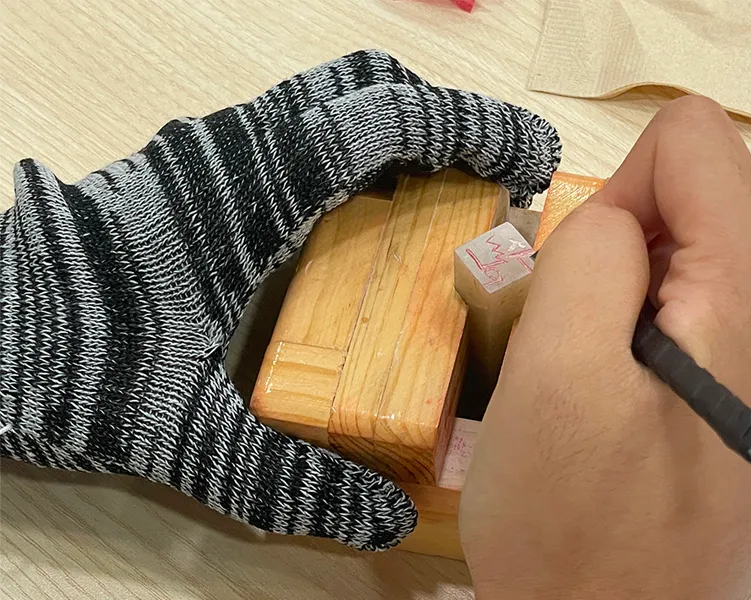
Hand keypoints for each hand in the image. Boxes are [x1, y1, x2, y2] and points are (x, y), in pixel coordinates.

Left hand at [0, 50, 559, 550]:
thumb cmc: (66, 366)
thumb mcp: (187, 435)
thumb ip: (290, 479)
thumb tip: (385, 516)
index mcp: (248, 192)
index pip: (382, 120)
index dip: (470, 128)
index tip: (531, 156)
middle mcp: (233, 148)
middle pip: (363, 85)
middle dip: (443, 120)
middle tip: (493, 180)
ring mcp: (212, 149)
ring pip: (329, 97)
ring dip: (399, 128)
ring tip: (445, 195)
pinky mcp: (197, 166)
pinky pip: (299, 127)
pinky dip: (355, 146)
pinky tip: (366, 218)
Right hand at [459, 96, 750, 597]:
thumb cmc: (569, 519)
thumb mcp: (552, 367)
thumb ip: (591, 248)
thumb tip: (626, 213)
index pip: (693, 143)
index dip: (618, 193)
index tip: (586, 282)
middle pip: (703, 202)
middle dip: (628, 257)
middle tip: (587, 353)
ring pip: (704, 257)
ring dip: (638, 302)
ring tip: (608, 388)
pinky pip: (716, 312)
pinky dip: (662, 336)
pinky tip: (637, 406)